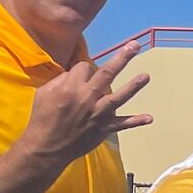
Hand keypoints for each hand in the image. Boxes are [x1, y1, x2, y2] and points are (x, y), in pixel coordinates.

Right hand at [23, 42, 151, 165]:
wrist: (46, 147)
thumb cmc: (42, 117)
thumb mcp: (44, 92)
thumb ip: (61, 80)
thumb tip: (75, 74)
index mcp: (71, 86)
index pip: (85, 67)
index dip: (84, 70)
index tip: (81, 76)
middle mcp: (87, 97)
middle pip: (107, 73)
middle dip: (122, 58)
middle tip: (135, 45)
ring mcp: (98, 114)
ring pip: (119, 97)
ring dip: (133, 86)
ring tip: (146, 76)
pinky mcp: (104, 128)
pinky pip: (122, 124)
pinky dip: (136, 121)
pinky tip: (149, 118)